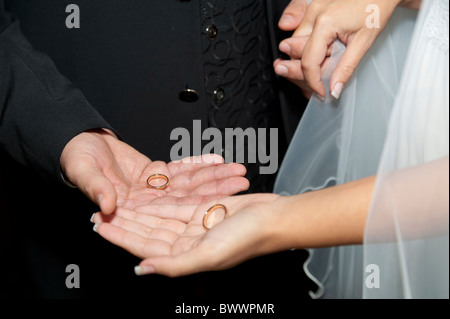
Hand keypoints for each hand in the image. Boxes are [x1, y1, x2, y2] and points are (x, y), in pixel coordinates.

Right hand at [60, 129, 249, 213]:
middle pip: (189, 195)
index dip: (200, 202)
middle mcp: (149, 201)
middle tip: (242, 180)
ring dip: (214, 175)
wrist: (78, 143)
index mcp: (134, 208)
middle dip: (217, 187)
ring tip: (238, 169)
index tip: (225, 199)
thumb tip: (108, 206)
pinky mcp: (155, 172)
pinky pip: (180, 168)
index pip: (173, 208)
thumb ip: (97, 188)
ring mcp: (154, 187)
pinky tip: (216, 160)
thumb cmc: (77, 160)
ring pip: (189, 181)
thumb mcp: (84, 173)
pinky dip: (197, 163)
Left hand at [91, 193, 282, 276]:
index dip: (121, 237)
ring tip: (115, 203)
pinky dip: (158, 203)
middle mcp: (187, 244)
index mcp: (186, 258)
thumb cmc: (247, 239)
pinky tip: (142, 199)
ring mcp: (195, 227)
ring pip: (158, 218)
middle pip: (148, 232)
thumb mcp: (208, 255)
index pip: (145, 247)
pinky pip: (175, 206)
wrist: (272, 218)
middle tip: (99, 212)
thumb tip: (141, 270)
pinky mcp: (203, 211)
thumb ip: (173, 265)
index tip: (100, 226)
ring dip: (137, 211)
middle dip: (124, 223)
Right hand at [276, 0, 400, 98]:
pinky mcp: (313, 9)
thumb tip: (334, 88)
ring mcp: (311, 10)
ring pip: (295, 43)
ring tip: (323, 65)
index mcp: (324, 23)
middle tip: (318, 82)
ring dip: (305, 58)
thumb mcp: (363, 42)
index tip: (321, 92)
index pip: (308, 62)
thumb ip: (345, 68)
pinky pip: (301, 33)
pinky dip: (307, 47)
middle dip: (305, 70)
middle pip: (296, 53)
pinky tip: (320, 53)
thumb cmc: (375, 8)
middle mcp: (313, 14)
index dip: (312, 81)